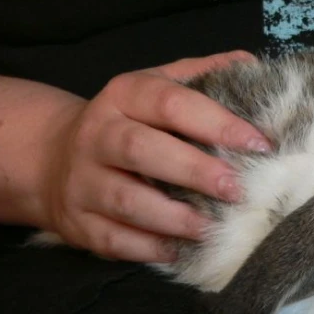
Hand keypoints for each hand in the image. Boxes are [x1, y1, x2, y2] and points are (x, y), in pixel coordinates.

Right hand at [38, 51, 270, 262]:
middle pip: (142, 150)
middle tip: (238, 189)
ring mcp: (82, 180)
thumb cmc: (129, 121)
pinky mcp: (77, 222)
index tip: (259, 144)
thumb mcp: (157, 86)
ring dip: (173, 217)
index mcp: (123, 95)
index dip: (217, 123)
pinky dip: (148, 248)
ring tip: (212, 227)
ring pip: (125, 200)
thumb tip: (250, 63)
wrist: (54, 158)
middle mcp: (97, 134)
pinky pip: (112, 239)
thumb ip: (202, 74)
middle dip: (194, 171)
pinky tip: (179, 249)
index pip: (170, 102)